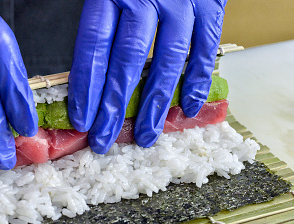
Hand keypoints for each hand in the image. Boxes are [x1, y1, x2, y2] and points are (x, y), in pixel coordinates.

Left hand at [68, 0, 226, 151]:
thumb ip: (97, 18)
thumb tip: (83, 71)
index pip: (94, 47)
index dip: (87, 87)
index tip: (82, 119)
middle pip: (126, 62)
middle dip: (114, 107)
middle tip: (104, 140)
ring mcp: (182, 2)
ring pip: (166, 63)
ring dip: (154, 105)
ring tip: (144, 136)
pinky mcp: (211, 5)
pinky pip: (205, 50)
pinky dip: (197, 81)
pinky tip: (187, 108)